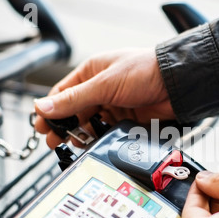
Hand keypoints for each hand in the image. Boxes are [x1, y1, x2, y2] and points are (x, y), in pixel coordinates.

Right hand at [34, 48, 174, 148]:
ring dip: (81, 134)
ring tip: (72, 145)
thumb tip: (43, 107)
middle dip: (63, 126)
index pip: (63, 93)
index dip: (51, 110)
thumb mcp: (104, 84)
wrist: (177, 84)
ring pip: (90, 123)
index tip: (41, 125)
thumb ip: (74, 99)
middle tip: (53, 142)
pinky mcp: (126, 119)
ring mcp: (114, 105)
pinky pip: (106, 131)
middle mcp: (101, 89)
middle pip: (75, 111)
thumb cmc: (144, 72)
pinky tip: (92, 145)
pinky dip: (98, 138)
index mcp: (92, 73)